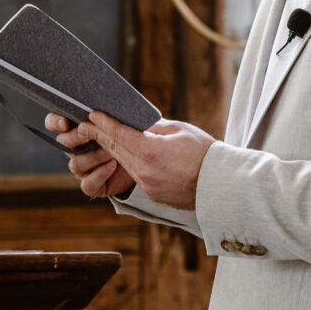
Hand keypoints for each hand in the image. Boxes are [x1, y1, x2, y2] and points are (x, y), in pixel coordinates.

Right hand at [45, 112, 135, 197]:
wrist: (146, 160)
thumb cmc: (133, 134)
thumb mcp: (123, 119)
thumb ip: (110, 112)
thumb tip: (102, 107)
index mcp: (78, 129)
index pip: (54, 123)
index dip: (55, 122)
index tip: (66, 122)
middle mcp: (76, 149)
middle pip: (63, 143)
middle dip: (74, 138)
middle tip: (88, 133)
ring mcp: (84, 168)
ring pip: (75, 164)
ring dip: (93, 156)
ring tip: (111, 152)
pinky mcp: (94, 185)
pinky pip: (87, 184)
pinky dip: (99, 175)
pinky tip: (113, 165)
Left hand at [76, 111, 215, 209]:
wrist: (224, 185)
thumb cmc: (206, 153)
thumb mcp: (179, 130)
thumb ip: (153, 126)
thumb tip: (135, 122)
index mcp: (151, 151)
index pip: (119, 134)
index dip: (103, 123)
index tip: (93, 114)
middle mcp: (145, 171)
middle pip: (116, 149)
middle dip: (100, 135)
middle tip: (86, 124)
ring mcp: (148, 185)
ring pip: (123, 163)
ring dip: (112, 149)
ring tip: (101, 137)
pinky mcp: (153, 195)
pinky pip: (136, 175)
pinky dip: (129, 163)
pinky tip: (124, 153)